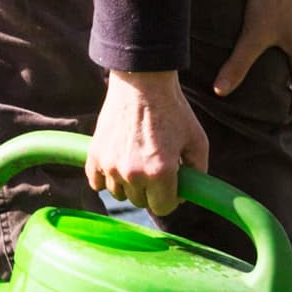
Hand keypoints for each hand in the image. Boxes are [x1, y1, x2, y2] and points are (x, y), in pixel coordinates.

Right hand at [91, 70, 208, 215]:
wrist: (143, 83)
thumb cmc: (174, 110)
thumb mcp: (197, 140)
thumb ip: (197, 171)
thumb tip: (188, 194)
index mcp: (161, 172)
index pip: (163, 208)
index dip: (171, 199)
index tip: (173, 187)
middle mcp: (133, 173)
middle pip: (140, 202)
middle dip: (152, 191)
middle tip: (158, 170)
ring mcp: (110, 165)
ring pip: (119, 193)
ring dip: (130, 184)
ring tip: (139, 161)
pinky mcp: (94, 155)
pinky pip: (97, 183)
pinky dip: (107, 178)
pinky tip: (119, 164)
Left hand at [216, 0, 291, 115]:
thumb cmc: (270, 1)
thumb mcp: (252, 36)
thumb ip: (237, 65)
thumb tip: (220, 92)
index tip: (286, 118)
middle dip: (290, 89)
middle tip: (276, 103)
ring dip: (285, 69)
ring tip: (268, 78)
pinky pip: (290, 40)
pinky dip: (281, 52)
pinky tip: (264, 47)